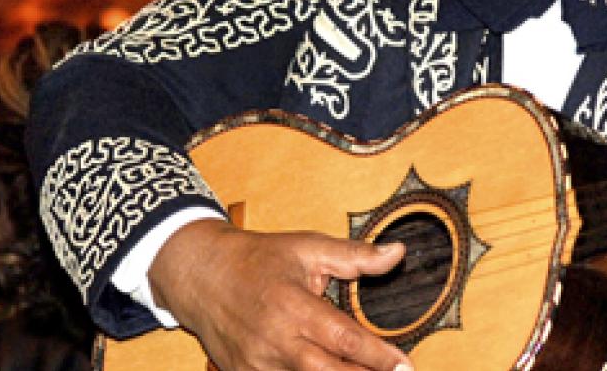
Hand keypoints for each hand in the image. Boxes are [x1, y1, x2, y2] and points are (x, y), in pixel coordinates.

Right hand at [150, 219, 413, 370]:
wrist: (201, 275)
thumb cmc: (258, 259)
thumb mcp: (308, 248)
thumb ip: (355, 256)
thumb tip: (397, 254)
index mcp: (294, 307)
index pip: (344, 339)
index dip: (378, 356)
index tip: (405, 365)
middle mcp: (276, 342)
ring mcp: (258, 365)